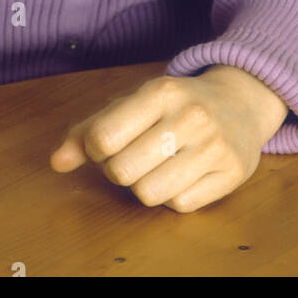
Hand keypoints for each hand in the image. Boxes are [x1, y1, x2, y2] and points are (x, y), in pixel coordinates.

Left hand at [48, 70, 285, 213]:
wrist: (241, 102)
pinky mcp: (233, 172)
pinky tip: (185, 173)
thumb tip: (56, 162)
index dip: (97, 149)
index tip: (111, 142)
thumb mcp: (133, 104)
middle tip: (136, 155)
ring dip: (145, 186)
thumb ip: (89, 130)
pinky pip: (181, 205)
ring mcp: (215, 145)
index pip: (103, 138)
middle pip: (122, 172)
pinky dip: (175, 196)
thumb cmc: (174, 106)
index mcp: (161, 91)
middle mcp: (191, 115)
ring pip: (149, 194)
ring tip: (158, 166)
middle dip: (119, 170)